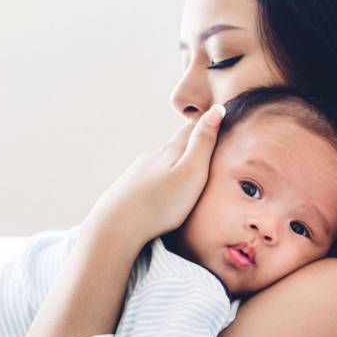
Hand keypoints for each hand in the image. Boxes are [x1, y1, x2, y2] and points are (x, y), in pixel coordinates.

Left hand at [83, 105, 225, 246]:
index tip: (218, 118)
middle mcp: (152, 157)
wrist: (117, 225)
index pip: (192, 130)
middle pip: (175, 146)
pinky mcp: (128, 189)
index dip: (206, 125)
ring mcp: (138, 172)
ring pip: (161, 163)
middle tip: (206, 146)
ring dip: (173, 165)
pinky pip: (149, 180)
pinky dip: (159, 182)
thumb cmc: (160, 203)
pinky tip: (160, 192)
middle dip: (190, 145)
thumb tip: (215, 111)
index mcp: (170, 151)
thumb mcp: (191, 172)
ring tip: (185, 174)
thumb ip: (203, 143)